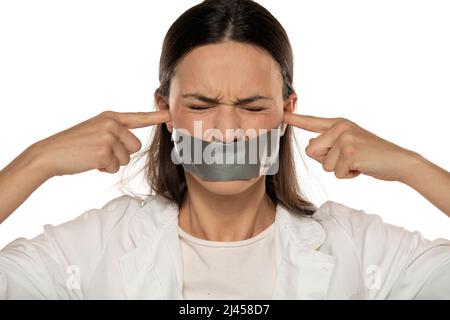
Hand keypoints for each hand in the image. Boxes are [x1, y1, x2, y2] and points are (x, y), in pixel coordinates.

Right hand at [32, 110, 170, 177]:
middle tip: (101, 151)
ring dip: (112, 162)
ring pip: (126, 158)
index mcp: (111, 117)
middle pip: (135, 146)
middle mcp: (111, 124)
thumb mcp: (96, 130)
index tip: (172, 114)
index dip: (157, 117)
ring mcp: (107, 137)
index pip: (139, 118)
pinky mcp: (103, 152)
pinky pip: (114, 167)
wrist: (50, 153)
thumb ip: (116, 132)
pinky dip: (103, 169)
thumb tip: (134, 144)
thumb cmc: (75, 144)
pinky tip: (90, 162)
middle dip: (121, 153)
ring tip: (93, 155)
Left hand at [283, 112, 417, 181]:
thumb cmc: (371, 155)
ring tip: (357, 162)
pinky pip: (336, 172)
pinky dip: (349, 176)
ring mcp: (345, 138)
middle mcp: (340, 127)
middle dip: (327, 161)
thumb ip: (328, 143)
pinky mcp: (350, 152)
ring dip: (340, 169)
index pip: (311, 122)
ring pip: (324, 165)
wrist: (398, 161)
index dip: (294, 119)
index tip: (279, 113)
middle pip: (311, 151)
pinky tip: (361, 168)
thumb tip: (310, 144)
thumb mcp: (348, 144)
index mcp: (339, 124)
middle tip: (349, 158)